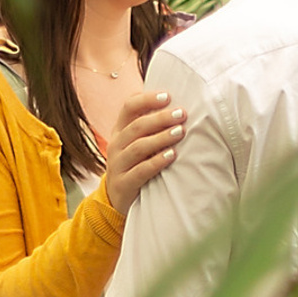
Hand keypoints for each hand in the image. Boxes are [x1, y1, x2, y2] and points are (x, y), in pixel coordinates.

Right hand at [104, 89, 186, 211]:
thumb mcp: (136, 144)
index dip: (147, 99)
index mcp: (119, 130)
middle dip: (160, 118)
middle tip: (181, 114)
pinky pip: (141, 170)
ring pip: (139, 147)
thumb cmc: (135, 165)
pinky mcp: (123, 184)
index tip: (168, 96)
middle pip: (137, 126)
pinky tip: (172, 155)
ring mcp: (117, 165)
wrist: (116, 200)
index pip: (129, 107)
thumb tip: (178, 107)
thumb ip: (149, 127)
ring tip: (180, 132)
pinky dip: (157, 161)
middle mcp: (116, 145)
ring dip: (161, 138)